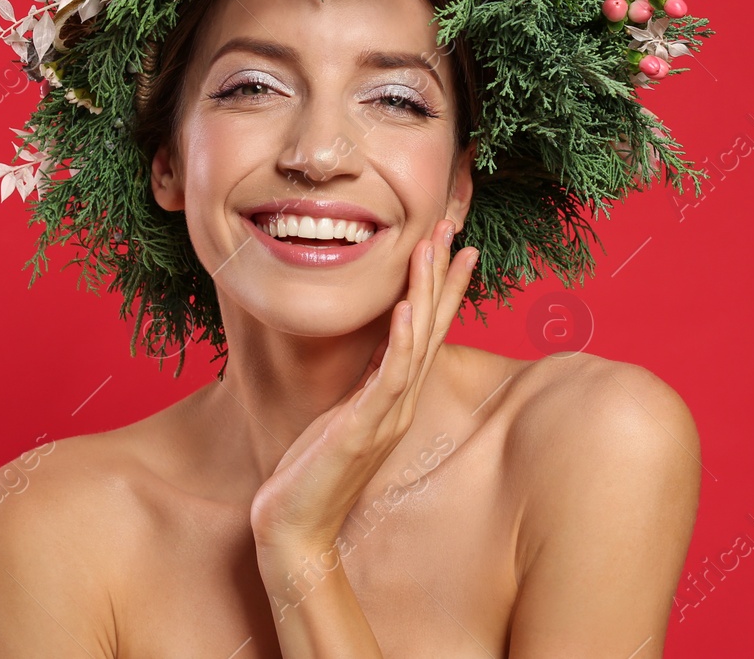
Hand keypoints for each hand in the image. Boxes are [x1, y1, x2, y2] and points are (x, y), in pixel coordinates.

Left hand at [248, 217, 478, 557]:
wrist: (295, 528)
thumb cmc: (310, 473)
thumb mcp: (340, 415)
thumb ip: (361, 386)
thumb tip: (370, 353)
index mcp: (394, 396)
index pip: (427, 331)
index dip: (444, 288)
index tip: (459, 247)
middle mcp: (399, 402)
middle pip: (429, 326)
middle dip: (441, 274)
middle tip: (454, 227)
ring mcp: (385, 415)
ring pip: (415, 342)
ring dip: (425, 293)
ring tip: (432, 248)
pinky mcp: (363, 429)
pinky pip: (387, 378)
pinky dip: (399, 341)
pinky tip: (404, 309)